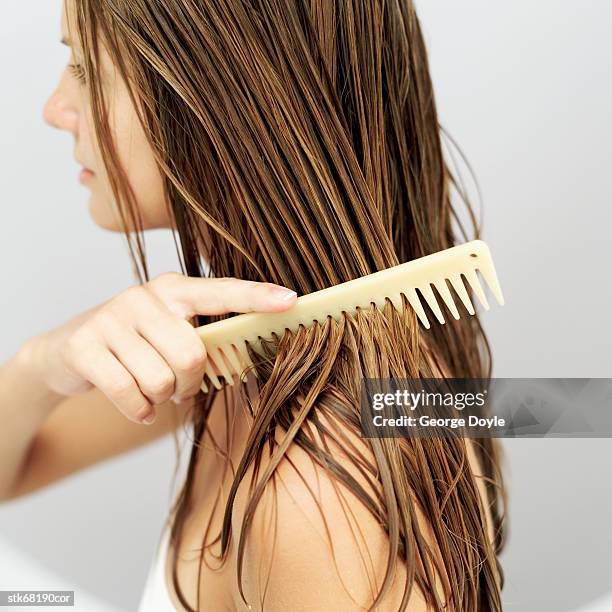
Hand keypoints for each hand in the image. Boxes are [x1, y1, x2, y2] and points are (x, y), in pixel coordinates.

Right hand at [26, 273, 295, 423]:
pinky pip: (129, 393)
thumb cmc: (135, 345)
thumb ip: (203, 338)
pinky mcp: (84, 345)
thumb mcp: (169, 332)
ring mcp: (111, 317)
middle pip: (192, 354)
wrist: (65, 351)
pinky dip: (139, 409)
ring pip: (161, 379)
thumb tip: (246, 353)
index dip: (257, 297)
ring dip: (161, 397)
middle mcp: (143, 296)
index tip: (293, 301)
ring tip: (151, 389)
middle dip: (189, 382)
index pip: (222, 292)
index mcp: (174, 289)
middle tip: (178, 385)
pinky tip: (137, 405)